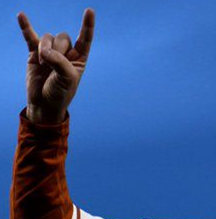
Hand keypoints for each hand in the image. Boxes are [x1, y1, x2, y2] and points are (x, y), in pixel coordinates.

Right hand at [18, 8, 94, 123]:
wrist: (44, 104)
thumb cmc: (60, 93)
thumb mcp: (67, 79)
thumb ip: (59, 62)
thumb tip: (44, 50)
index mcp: (80, 59)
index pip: (85, 39)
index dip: (87, 25)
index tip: (89, 11)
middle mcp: (66, 53)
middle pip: (62, 37)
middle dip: (57, 50)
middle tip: (54, 66)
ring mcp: (50, 51)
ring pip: (47, 37)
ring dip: (45, 50)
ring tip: (44, 65)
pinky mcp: (34, 52)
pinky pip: (30, 36)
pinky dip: (25, 27)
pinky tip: (21, 16)